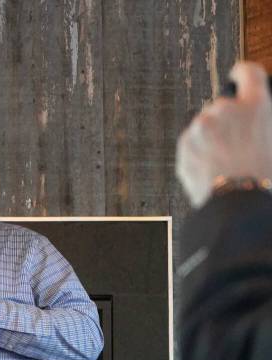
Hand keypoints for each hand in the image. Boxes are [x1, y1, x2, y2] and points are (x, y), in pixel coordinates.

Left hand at [176, 61, 271, 206]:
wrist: (236, 200)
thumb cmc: (262, 175)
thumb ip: (261, 121)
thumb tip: (255, 122)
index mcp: (255, 105)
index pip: (248, 72)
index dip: (243, 73)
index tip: (237, 74)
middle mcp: (225, 109)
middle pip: (224, 105)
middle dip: (229, 119)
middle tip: (238, 142)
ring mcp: (201, 126)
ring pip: (206, 125)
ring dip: (213, 136)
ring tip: (225, 159)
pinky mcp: (184, 143)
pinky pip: (193, 142)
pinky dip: (199, 150)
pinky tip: (212, 166)